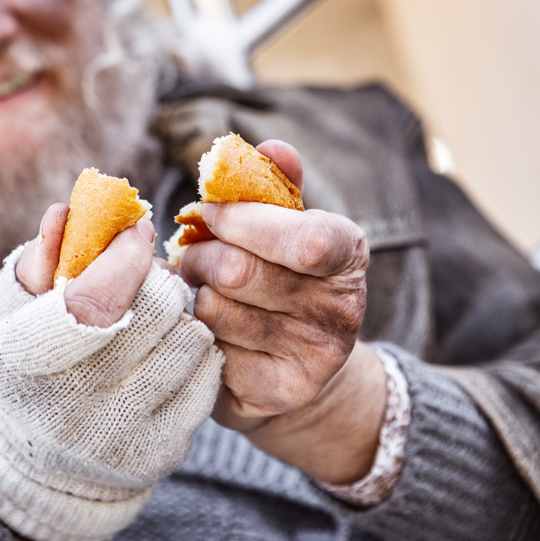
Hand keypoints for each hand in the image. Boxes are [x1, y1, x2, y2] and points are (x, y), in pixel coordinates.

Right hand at [0, 205, 223, 540]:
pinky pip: (209, 372)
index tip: (137, 232)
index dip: (123, 260)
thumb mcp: (15, 311)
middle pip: (152, 314)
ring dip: (180, 315)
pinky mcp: (164, 451)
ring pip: (189, 339)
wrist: (49, 460)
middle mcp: (68, 410)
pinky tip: (169, 350)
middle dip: (158, 281)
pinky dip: (196, 350)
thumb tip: (64, 214)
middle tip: (149, 276)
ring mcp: (120, 437)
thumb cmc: (32, 363)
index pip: (90, 304)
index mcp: (20, 364)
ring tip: (157, 316)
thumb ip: (38, 259)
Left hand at [178, 140, 386, 484]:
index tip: (209, 213)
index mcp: (348, 255)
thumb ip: (277, 186)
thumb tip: (271, 148)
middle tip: (191, 254)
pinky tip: (210, 331)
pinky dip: (197, 334)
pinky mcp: (276, 393)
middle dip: (199, 255)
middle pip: (239, 271)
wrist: (301, 368)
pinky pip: (208, 349)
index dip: (241, 221)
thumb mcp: (288, 227)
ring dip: (194, 294)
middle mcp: (342, 311)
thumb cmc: (285, 279)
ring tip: (202, 290)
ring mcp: (313, 358)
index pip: (300, 237)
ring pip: (215, 309)